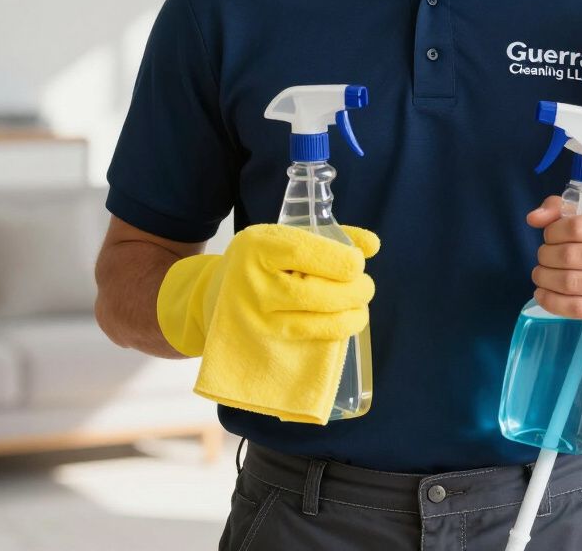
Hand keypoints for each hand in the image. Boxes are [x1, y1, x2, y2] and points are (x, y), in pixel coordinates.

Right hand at [157, 222, 379, 356]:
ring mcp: (253, 318)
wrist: (209, 296)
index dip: (342, 261)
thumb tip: (373, 244)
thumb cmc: (261, 262)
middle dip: (353, 292)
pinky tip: (344, 327)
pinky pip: (302, 345)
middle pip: (314, 293)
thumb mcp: (286, 238)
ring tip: (360, 310)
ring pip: (311, 324)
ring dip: (349, 318)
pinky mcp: (257, 344)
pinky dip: (331, 336)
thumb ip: (331, 237)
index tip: (358, 264)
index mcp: (258, 245)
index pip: (307, 252)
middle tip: (366, 288)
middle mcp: (251, 282)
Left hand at [526, 196, 581, 334]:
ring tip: (540, 275)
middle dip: (545, 256)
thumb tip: (534, 218)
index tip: (549, 237)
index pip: (577, 227)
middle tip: (542, 258)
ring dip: (545, 278)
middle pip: (570, 255)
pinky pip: (577, 308)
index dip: (553, 231)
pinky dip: (552, 301)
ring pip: (571, 282)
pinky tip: (544, 295)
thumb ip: (567, 213)